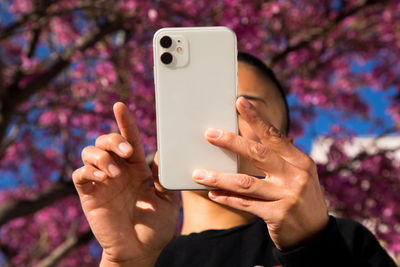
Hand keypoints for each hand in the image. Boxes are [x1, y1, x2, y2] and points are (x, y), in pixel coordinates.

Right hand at [72, 102, 178, 265]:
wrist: (141, 250)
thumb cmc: (156, 226)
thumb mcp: (166, 199)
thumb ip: (162, 176)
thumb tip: (162, 151)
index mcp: (137, 168)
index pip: (129, 139)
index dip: (124, 122)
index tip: (120, 106)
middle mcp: (118, 170)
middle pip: (106, 140)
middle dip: (113, 139)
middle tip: (126, 151)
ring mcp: (102, 181)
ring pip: (90, 152)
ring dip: (101, 156)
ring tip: (114, 173)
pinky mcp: (90, 194)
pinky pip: (80, 174)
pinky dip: (88, 170)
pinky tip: (102, 177)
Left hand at [192, 97, 328, 250]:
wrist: (316, 236)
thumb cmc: (300, 199)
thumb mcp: (298, 175)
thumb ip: (279, 159)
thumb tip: (249, 140)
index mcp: (300, 161)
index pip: (274, 135)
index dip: (256, 118)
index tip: (240, 102)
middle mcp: (295, 176)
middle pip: (258, 154)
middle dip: (231, 142)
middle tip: (209, 134)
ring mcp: (287, 196)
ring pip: (245, 183)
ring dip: (218, 177)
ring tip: (198, 173)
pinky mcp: (278, 216)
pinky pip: (245, 204)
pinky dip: (227, 198)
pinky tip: (213, 194)